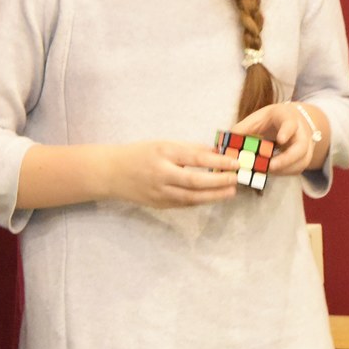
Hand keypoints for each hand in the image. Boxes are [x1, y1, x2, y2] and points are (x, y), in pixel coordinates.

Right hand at [104, 141, 238, 208]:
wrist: (111, 173)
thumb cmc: (139, 154)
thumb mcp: (162, 144)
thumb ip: (189, 149)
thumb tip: (216, 153)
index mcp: (162, 153)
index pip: (195, 158)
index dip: (218, 162)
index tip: (236, 162)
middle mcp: (161, 174)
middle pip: (195, 181)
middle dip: (219, 181)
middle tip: (236, 178)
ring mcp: (159, 192)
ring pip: (192, 197)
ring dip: (214, 195)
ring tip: (231, 191)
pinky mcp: (159, 205)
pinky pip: (184, 203)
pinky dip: (200, 200)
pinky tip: (213, 196)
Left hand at [232, 102, 324, 174]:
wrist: (291, 120)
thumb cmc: (271, 119)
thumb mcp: (257, 118)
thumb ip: (243, 128)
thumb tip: (228, 140)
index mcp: (288, 118)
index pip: (291, 124)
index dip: (287, 132)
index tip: (280, 139)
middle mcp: (301, 132)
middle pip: (301, 147)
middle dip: (286, 159)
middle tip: (270, 166)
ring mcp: (306, 146)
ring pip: (302, 161)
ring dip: (284, 169)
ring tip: (266, 171)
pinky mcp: (304, 157)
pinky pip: (298, 168)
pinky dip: (284, 172)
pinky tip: (271, 172)